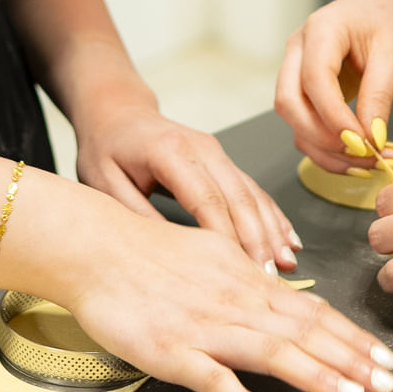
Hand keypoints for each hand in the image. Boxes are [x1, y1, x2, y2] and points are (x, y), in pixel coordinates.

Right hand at [61, 204, 392, 391]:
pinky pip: (212, 379)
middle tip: (389, 384)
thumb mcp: (211, 254)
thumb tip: (277, 290)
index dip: (351, 336)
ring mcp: (206, 328)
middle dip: (352, 359)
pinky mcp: (172, 351)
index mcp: (247, 282)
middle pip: (305, 332)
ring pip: (272, 352)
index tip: (384, 357)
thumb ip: (246, 279)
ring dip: (316, 374)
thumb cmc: (148, 251)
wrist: (96, 246)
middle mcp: (236, 303)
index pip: (312, 311)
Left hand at [71, 106, 298, 271]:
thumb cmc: (106, 149)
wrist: (116, 113)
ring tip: (286, 264)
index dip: (226, 236)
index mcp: (170, 151)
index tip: (238, 270)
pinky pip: (252, 189)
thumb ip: (136, 215)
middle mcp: (202, 148)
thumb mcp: (104, 183)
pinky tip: (287, 239)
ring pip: (252, 194)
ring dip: (271, 230)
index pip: (206, 198)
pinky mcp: (223, 160)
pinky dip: (272, 215)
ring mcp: (216, 152)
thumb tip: (170, 253)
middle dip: (257, 239)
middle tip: (268, 278)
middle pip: (238, 197)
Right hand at [275, 0, 392, 169]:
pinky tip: (356, 158)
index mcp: (319, 30)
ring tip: (367, 162)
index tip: (363, 142)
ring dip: (325, 150)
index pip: (314, 79)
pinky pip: (304, 126)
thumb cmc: (387, 21)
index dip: (334, 116)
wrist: (383, 8)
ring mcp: (295, 71)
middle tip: (362, 154)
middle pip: (289, 102)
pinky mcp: (303, 91)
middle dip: (322, 137)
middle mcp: (297, 50)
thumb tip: (371, 138)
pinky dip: (326, 148)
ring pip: (293, 120)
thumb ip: (379, 94)